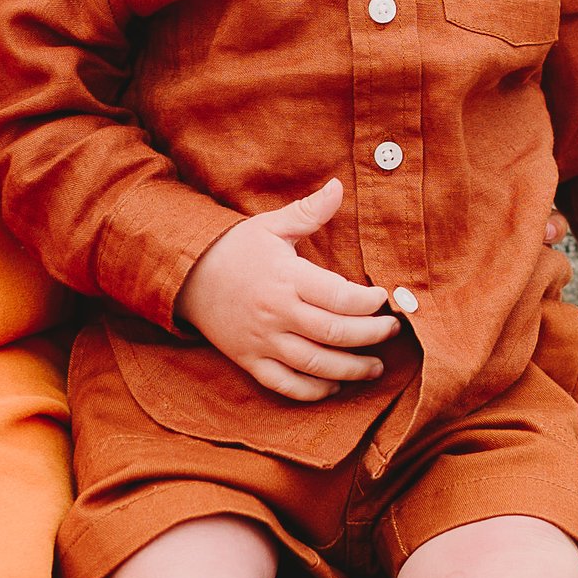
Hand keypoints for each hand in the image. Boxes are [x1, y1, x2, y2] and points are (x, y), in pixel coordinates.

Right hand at [176, 178, 398, 404]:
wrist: (185, 275)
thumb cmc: (235, 248)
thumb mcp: (271, 226)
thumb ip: (309, 211)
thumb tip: (340, 186)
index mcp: (287, 278)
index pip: (339, 297)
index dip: (369, 303)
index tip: (384, 299)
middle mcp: (277, 313)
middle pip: (335, 333)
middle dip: (372, 335)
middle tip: (391, 331)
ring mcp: (262, 341)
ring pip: (316, 365)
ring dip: (352, 370)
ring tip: (375, 367)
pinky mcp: (249, 360)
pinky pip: (285, 385)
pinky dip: (313, 391)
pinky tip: (334, 386)